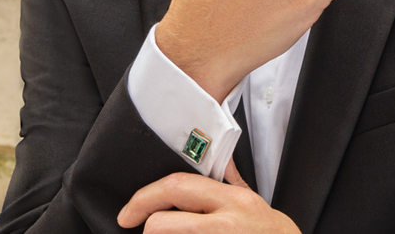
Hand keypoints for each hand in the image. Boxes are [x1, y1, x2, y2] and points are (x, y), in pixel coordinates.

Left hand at [117, 163, 300, 232]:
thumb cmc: (266, 228)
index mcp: (229, 199)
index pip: (177, 187)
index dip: (145, 197)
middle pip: (163, 224)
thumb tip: (198, 167)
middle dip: (145, 225)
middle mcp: (224, 224)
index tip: (129, 211)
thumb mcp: (247, 197)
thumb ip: (223, 182)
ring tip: (163, 232)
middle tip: (133, 224)